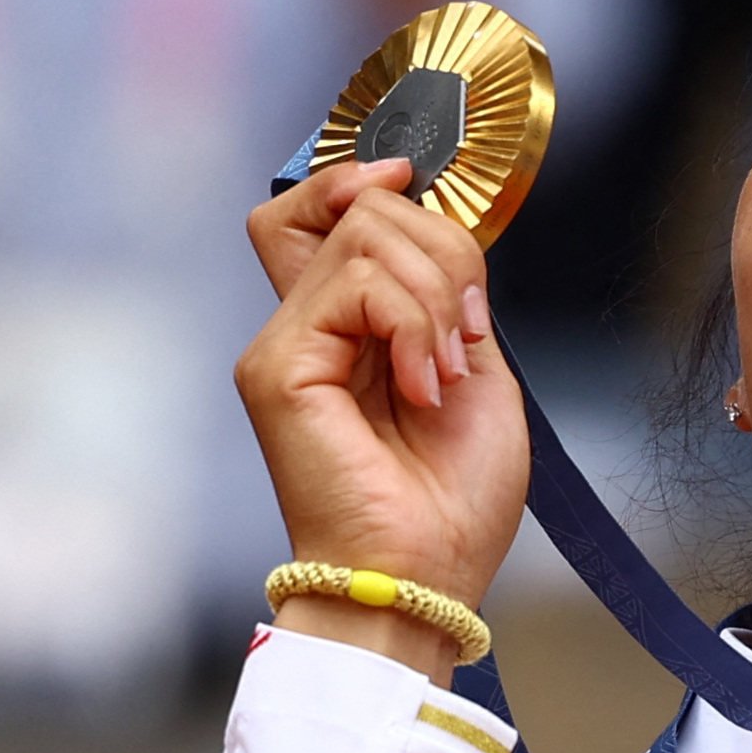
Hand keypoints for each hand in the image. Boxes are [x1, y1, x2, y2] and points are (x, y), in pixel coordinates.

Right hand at [234, 163, 525, 669]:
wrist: (428, 575)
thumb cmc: (453, 498)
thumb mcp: (473, 368)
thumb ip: (444, 291)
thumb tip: (423, 212)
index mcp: (350, 327)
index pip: (324, 210)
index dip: (364, 178)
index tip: (419, 182)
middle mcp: (306, 327)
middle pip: (358, 206)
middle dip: (443, 251)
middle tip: (465, 337)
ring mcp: (285, 343)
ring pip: (364, 231)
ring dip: (435, 295)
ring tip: (444, 373)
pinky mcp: (277, 365)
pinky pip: (357, 283)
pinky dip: (412, 323)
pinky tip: (423, 386)